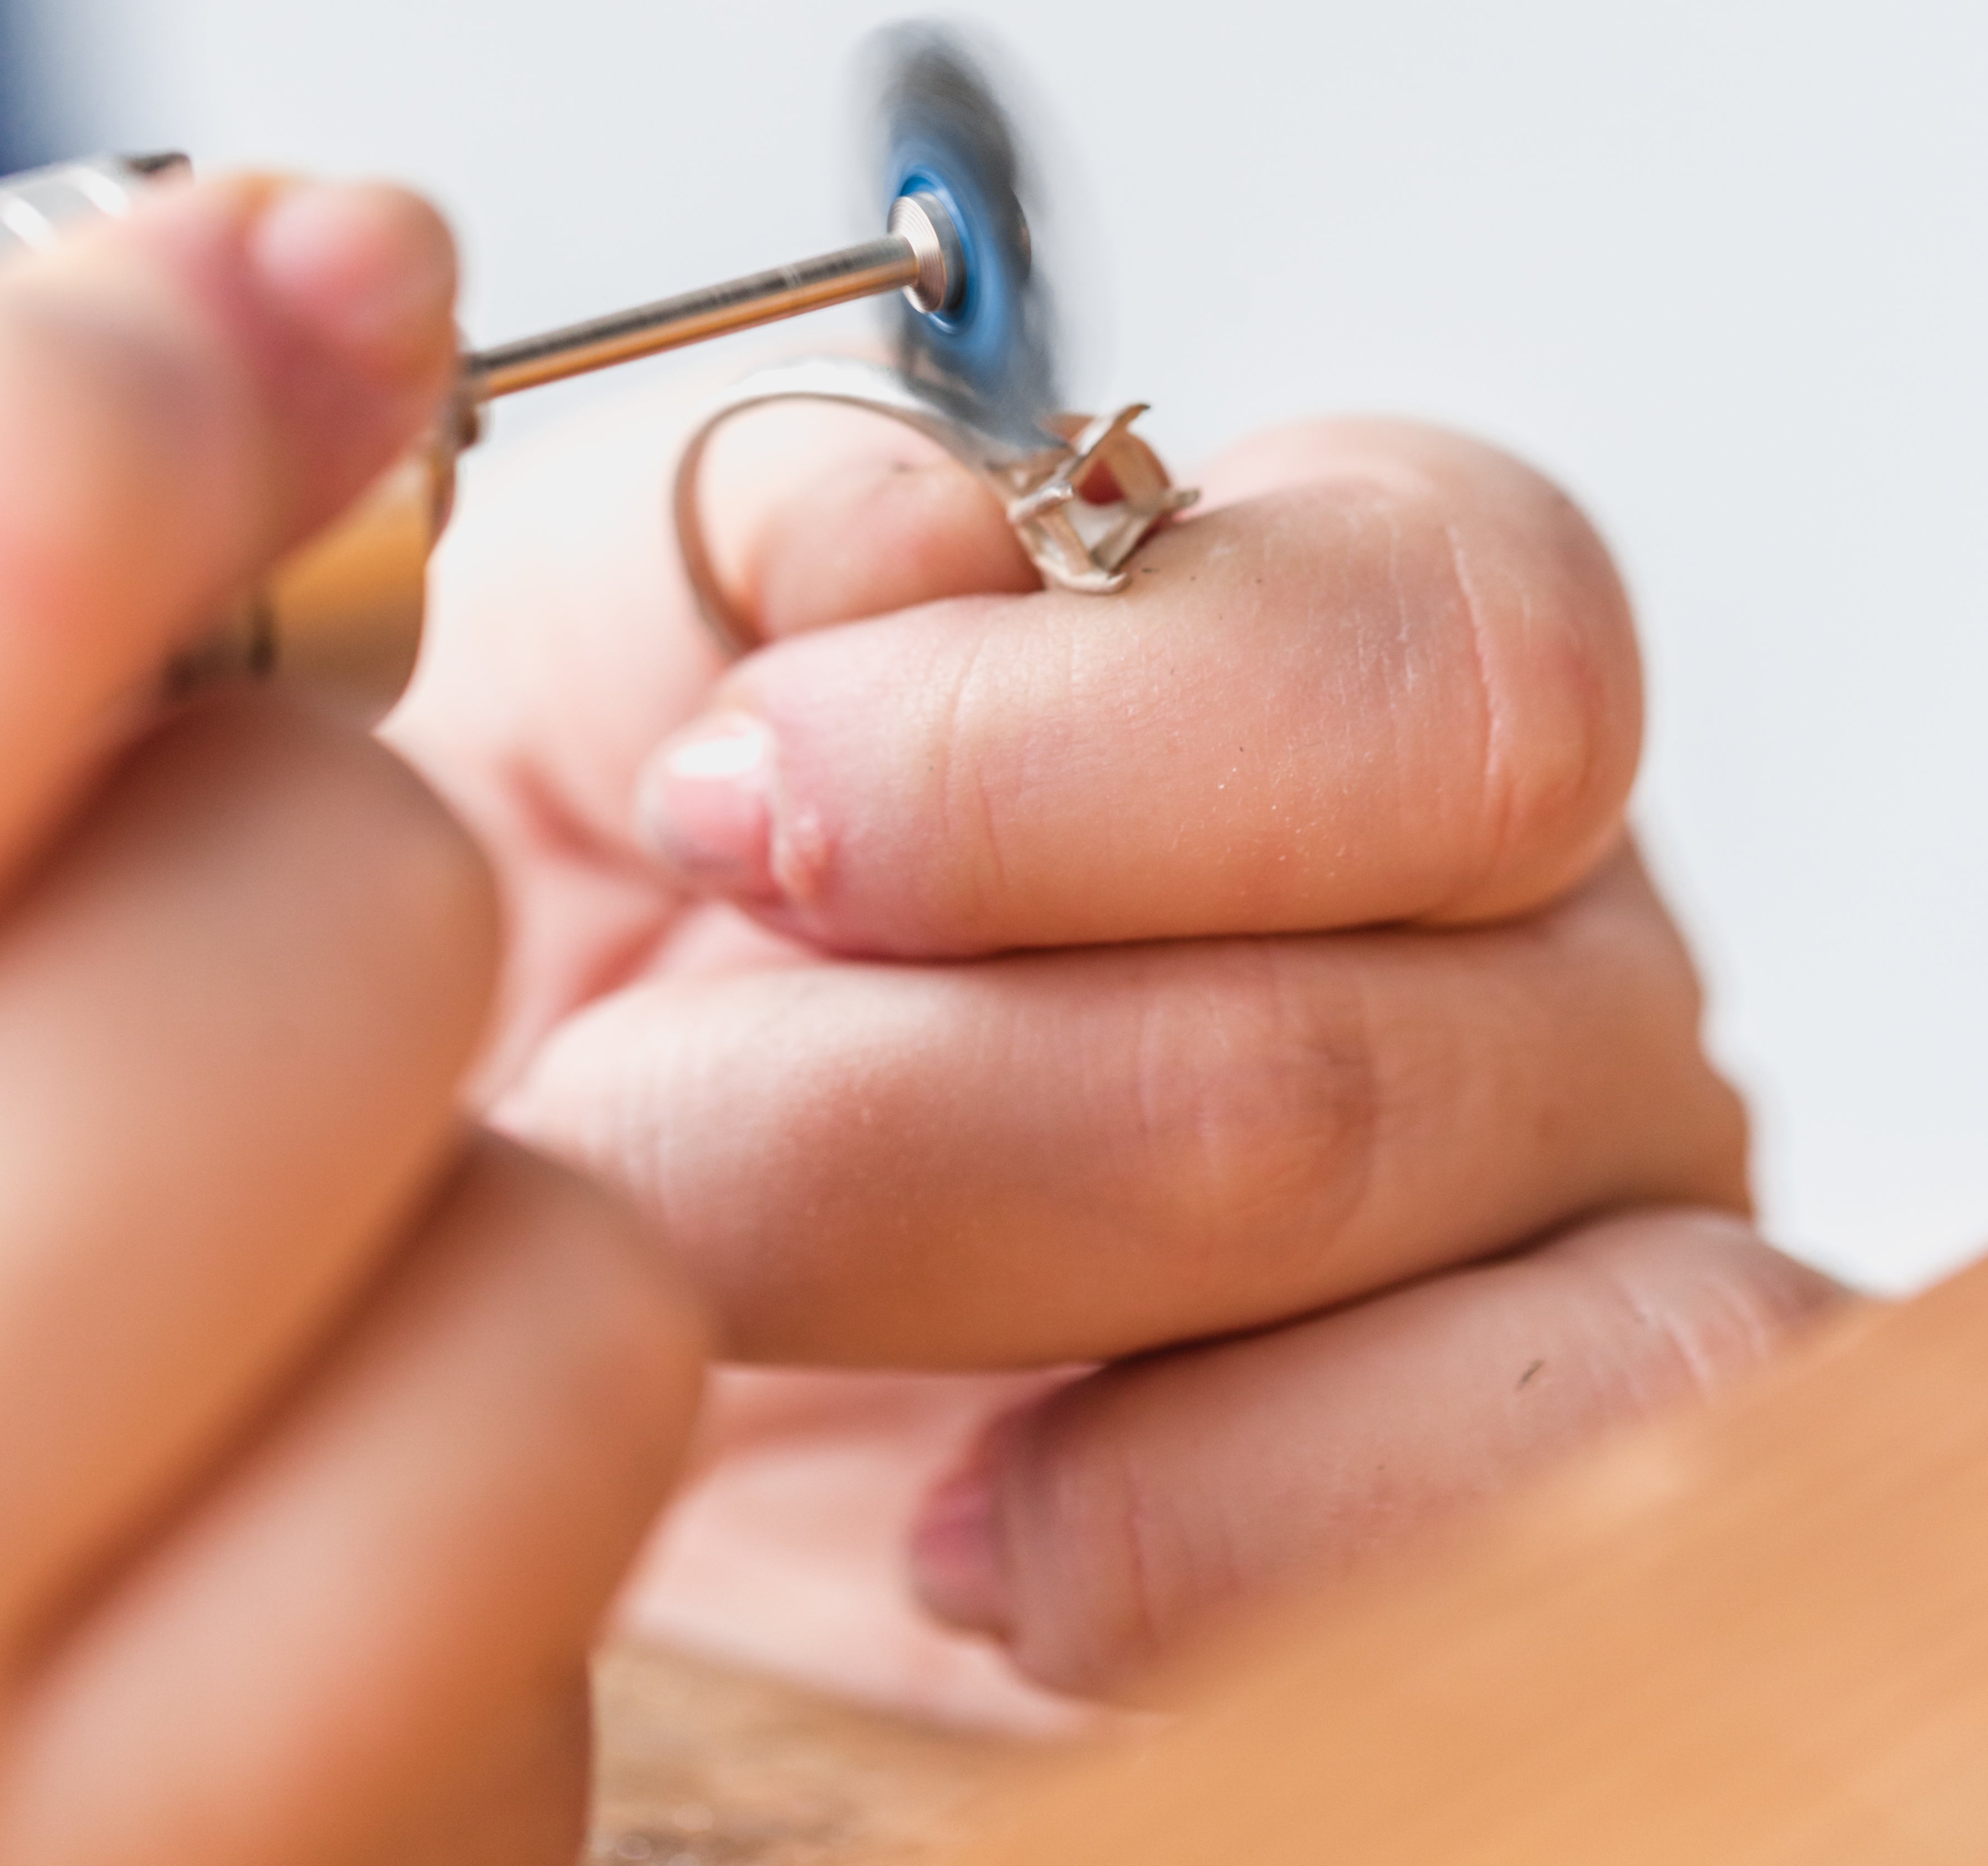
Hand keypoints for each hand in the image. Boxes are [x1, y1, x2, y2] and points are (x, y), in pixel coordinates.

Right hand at [0, 20, 702, 1863]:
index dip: (144, 367)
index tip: (292, 288)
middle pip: (317, 902)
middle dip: (291, 840)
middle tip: (148, 900)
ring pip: (538, 1249)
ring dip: (419, 1166)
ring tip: (190, 1218)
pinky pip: (558, 1515)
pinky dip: (476, 1429)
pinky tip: (261, 1458)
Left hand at [399, 376, 1840, 1709]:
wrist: (535, 1251)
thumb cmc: (589, 903)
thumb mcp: (587, 653)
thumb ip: (744, 533)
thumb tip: (914, 535)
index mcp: (1376, 654)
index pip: (1459, 650)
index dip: (1080, 751)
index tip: (728, 806)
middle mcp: (1543, 937)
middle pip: (1394, 1041)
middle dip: (931, 1107)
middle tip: (631, 1104)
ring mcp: (1572, 1255)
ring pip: (1500, 1320)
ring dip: (1033, 1330)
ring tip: (735, 1302)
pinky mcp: (1505, 1549)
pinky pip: (1538, 1574)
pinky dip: (1215, 1563)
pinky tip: (963, 1526)